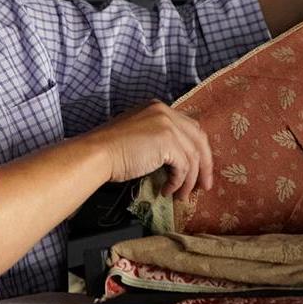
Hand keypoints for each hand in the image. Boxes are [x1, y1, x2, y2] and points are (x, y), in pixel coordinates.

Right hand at [92, 100, 212, 201]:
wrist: (97, 153)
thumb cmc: (111, 150)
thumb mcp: (139, 136)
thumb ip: (158, 139)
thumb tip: (177, 161)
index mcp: (158, 108)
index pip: (189, 128)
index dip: (198, 150)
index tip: (199, 170)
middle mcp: (166, 112)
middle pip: (199, 139)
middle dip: (204, 165)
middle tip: (203, 186)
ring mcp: (168, 125)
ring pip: (193, 156)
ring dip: (190, 180)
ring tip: (182, 195)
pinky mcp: (167, 141)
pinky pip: (183, 166)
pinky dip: (178, 182)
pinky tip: (167, 191)